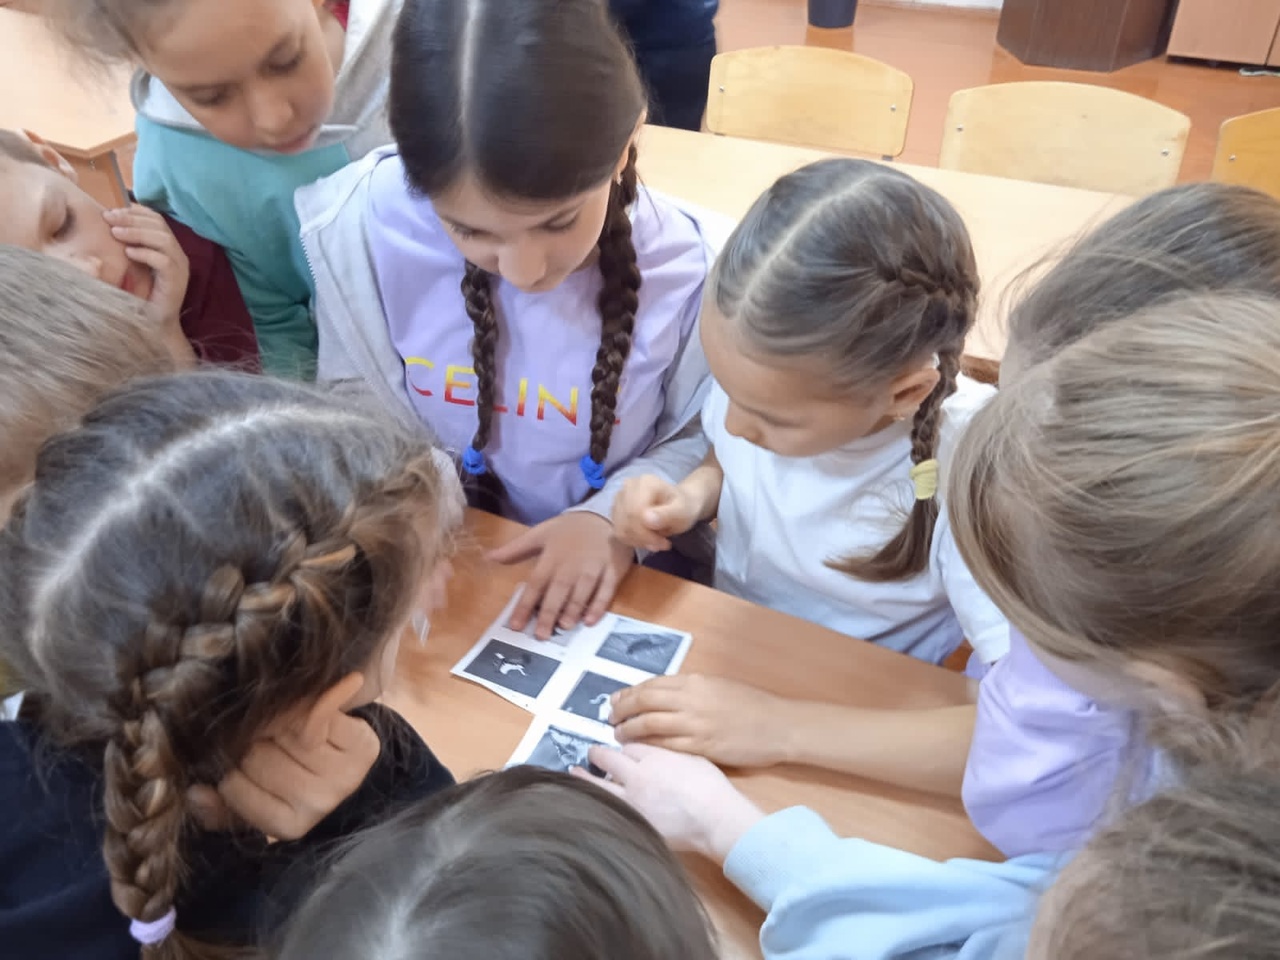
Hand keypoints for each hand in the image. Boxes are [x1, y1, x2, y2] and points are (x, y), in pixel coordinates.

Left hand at [104, 205, 188, 328]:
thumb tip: (111, 226)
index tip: (112, 211)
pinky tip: (128, 253)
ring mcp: (179, 268)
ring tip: (116, 233)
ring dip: (137, 232)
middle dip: (132, 218)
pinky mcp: (176, 281)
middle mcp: (178, 255)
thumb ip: (128, 247)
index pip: (157, 220)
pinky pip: (164, 261)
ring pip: (163, 239)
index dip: (136, 212)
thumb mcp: (132, 266)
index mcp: (168, 248)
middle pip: (159, 225)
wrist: (153, 326)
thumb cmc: (139, 297)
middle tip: (109, 218)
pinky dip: (146, 253)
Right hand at [186, 673, 379, 840]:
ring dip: (277, 721)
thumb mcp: (256, 798)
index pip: (232, 786)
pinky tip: (310, 706)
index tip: (242, 762)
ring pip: (284, 731)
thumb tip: (197, 794)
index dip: (231, 767)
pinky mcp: (362, 745)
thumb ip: (220, 806)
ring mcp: (343, 776)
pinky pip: (318, 713)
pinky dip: (309, 702)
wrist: (349, 760)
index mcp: (287, 824)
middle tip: (264, 739)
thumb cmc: (295, 777)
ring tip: (284, 727)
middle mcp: (318, 805)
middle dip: (254, 742)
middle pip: (258, 757)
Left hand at [489, 512, 634, 639]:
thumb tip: (488, 557)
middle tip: (541, 634)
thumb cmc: (569, 529)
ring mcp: (594, 566)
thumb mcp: (540, 533)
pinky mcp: (613, 569)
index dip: (525, 605)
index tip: (515, 625)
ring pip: (583, 590)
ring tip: (564, 626)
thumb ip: (515, 549)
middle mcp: (572, 563)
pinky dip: (599, 604)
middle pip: (559, 589)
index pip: (536, 583)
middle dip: (549, 612)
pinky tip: (591, 620)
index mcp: (552, 556)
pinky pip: (606, 589)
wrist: (603, 515)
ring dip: (574, 608)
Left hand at [574, 743, 763, 861]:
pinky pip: (609, 811)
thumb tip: (655, 755)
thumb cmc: (711, 788)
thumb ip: (669, 754)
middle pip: (608, 760)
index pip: (629, 747)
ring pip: (600, 787)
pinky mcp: (633, 823)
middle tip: (591, 753)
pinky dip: (599, 805)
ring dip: (585, 779)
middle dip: (598, 755)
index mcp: (654, 757)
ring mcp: (632, 802)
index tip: (623, 751)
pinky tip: (591, 804)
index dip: (625, 748)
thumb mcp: (692, 758)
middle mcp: (637, 776)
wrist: (715, 819)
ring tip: (574, 773)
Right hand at [611, 475, 701, 552]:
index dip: (646, 533)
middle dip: (644, 539)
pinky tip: (646, 539)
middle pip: (626, 521)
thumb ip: (667, 514)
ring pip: (621, 528)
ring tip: (656, 541)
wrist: (679, 504)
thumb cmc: (683, 507)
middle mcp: (628, 487)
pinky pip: (619, 531)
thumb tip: (646, 519)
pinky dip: (633, 540)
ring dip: (638, 541)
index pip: (635, 512)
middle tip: (661, 544)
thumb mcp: (682, 511)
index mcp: (645, 483)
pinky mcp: (616, 510)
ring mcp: (620, 498)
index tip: (664, 544)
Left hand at [611, 674, 792, 767]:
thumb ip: (690, 689)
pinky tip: (639, 752)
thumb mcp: (718, 685)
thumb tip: (660, 696)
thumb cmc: (752, 704)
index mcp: (695, 681)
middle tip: (609, 719)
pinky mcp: (701, 747)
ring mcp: (695, 724)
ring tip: (619, 737)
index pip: (651, 685)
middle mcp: (691, 700)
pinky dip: (648, 748)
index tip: (615, 700)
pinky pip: (666, 747)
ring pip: (650, 726)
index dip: (629, 694)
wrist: (779, 725)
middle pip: (644, 703)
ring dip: (629, 731)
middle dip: (622, 711)